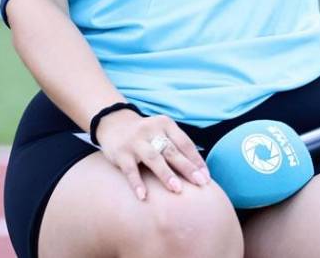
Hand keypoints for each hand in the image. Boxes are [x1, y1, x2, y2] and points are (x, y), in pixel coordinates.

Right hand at [95, 110, 210, 200]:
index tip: (206, 178)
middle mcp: (151, 130)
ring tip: (177, 190)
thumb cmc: (146, 134)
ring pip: (153, 159)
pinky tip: (143, 196)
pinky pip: (130, 170)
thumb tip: (199, 171)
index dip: (196, 160)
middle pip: (172, 151)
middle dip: (187, 168)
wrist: (113, 123)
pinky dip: (137, 183)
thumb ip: (176, 147)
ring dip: (166, 174)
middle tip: (200, 183)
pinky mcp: (121, 153)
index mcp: (165, 124)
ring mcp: (135, 142)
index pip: (185, 143)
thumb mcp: (161, 132)